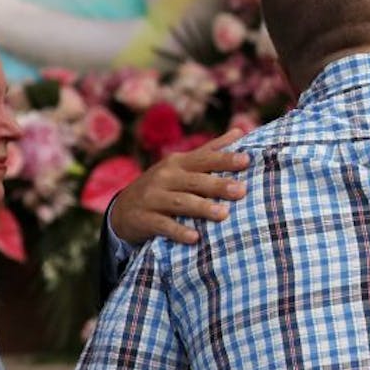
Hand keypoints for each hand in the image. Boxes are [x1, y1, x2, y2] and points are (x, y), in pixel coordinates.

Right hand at [110, 129, 249, 244]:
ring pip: (180, 202)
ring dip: (202, 208)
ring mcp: (152, 197)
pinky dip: (178, 231)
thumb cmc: (163, 185)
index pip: (204, 158)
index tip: (246, 160)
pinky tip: (195, 238)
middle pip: (195, 181)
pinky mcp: (143, 219)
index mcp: (177, 163)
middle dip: (218, 185)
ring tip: (224, 214)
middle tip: (241, 191)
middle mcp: (164, 177)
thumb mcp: (182, 165)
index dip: (225, 159)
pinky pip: (162, 225)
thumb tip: (240, 132)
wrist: (122, 209)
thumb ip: (210, 151)